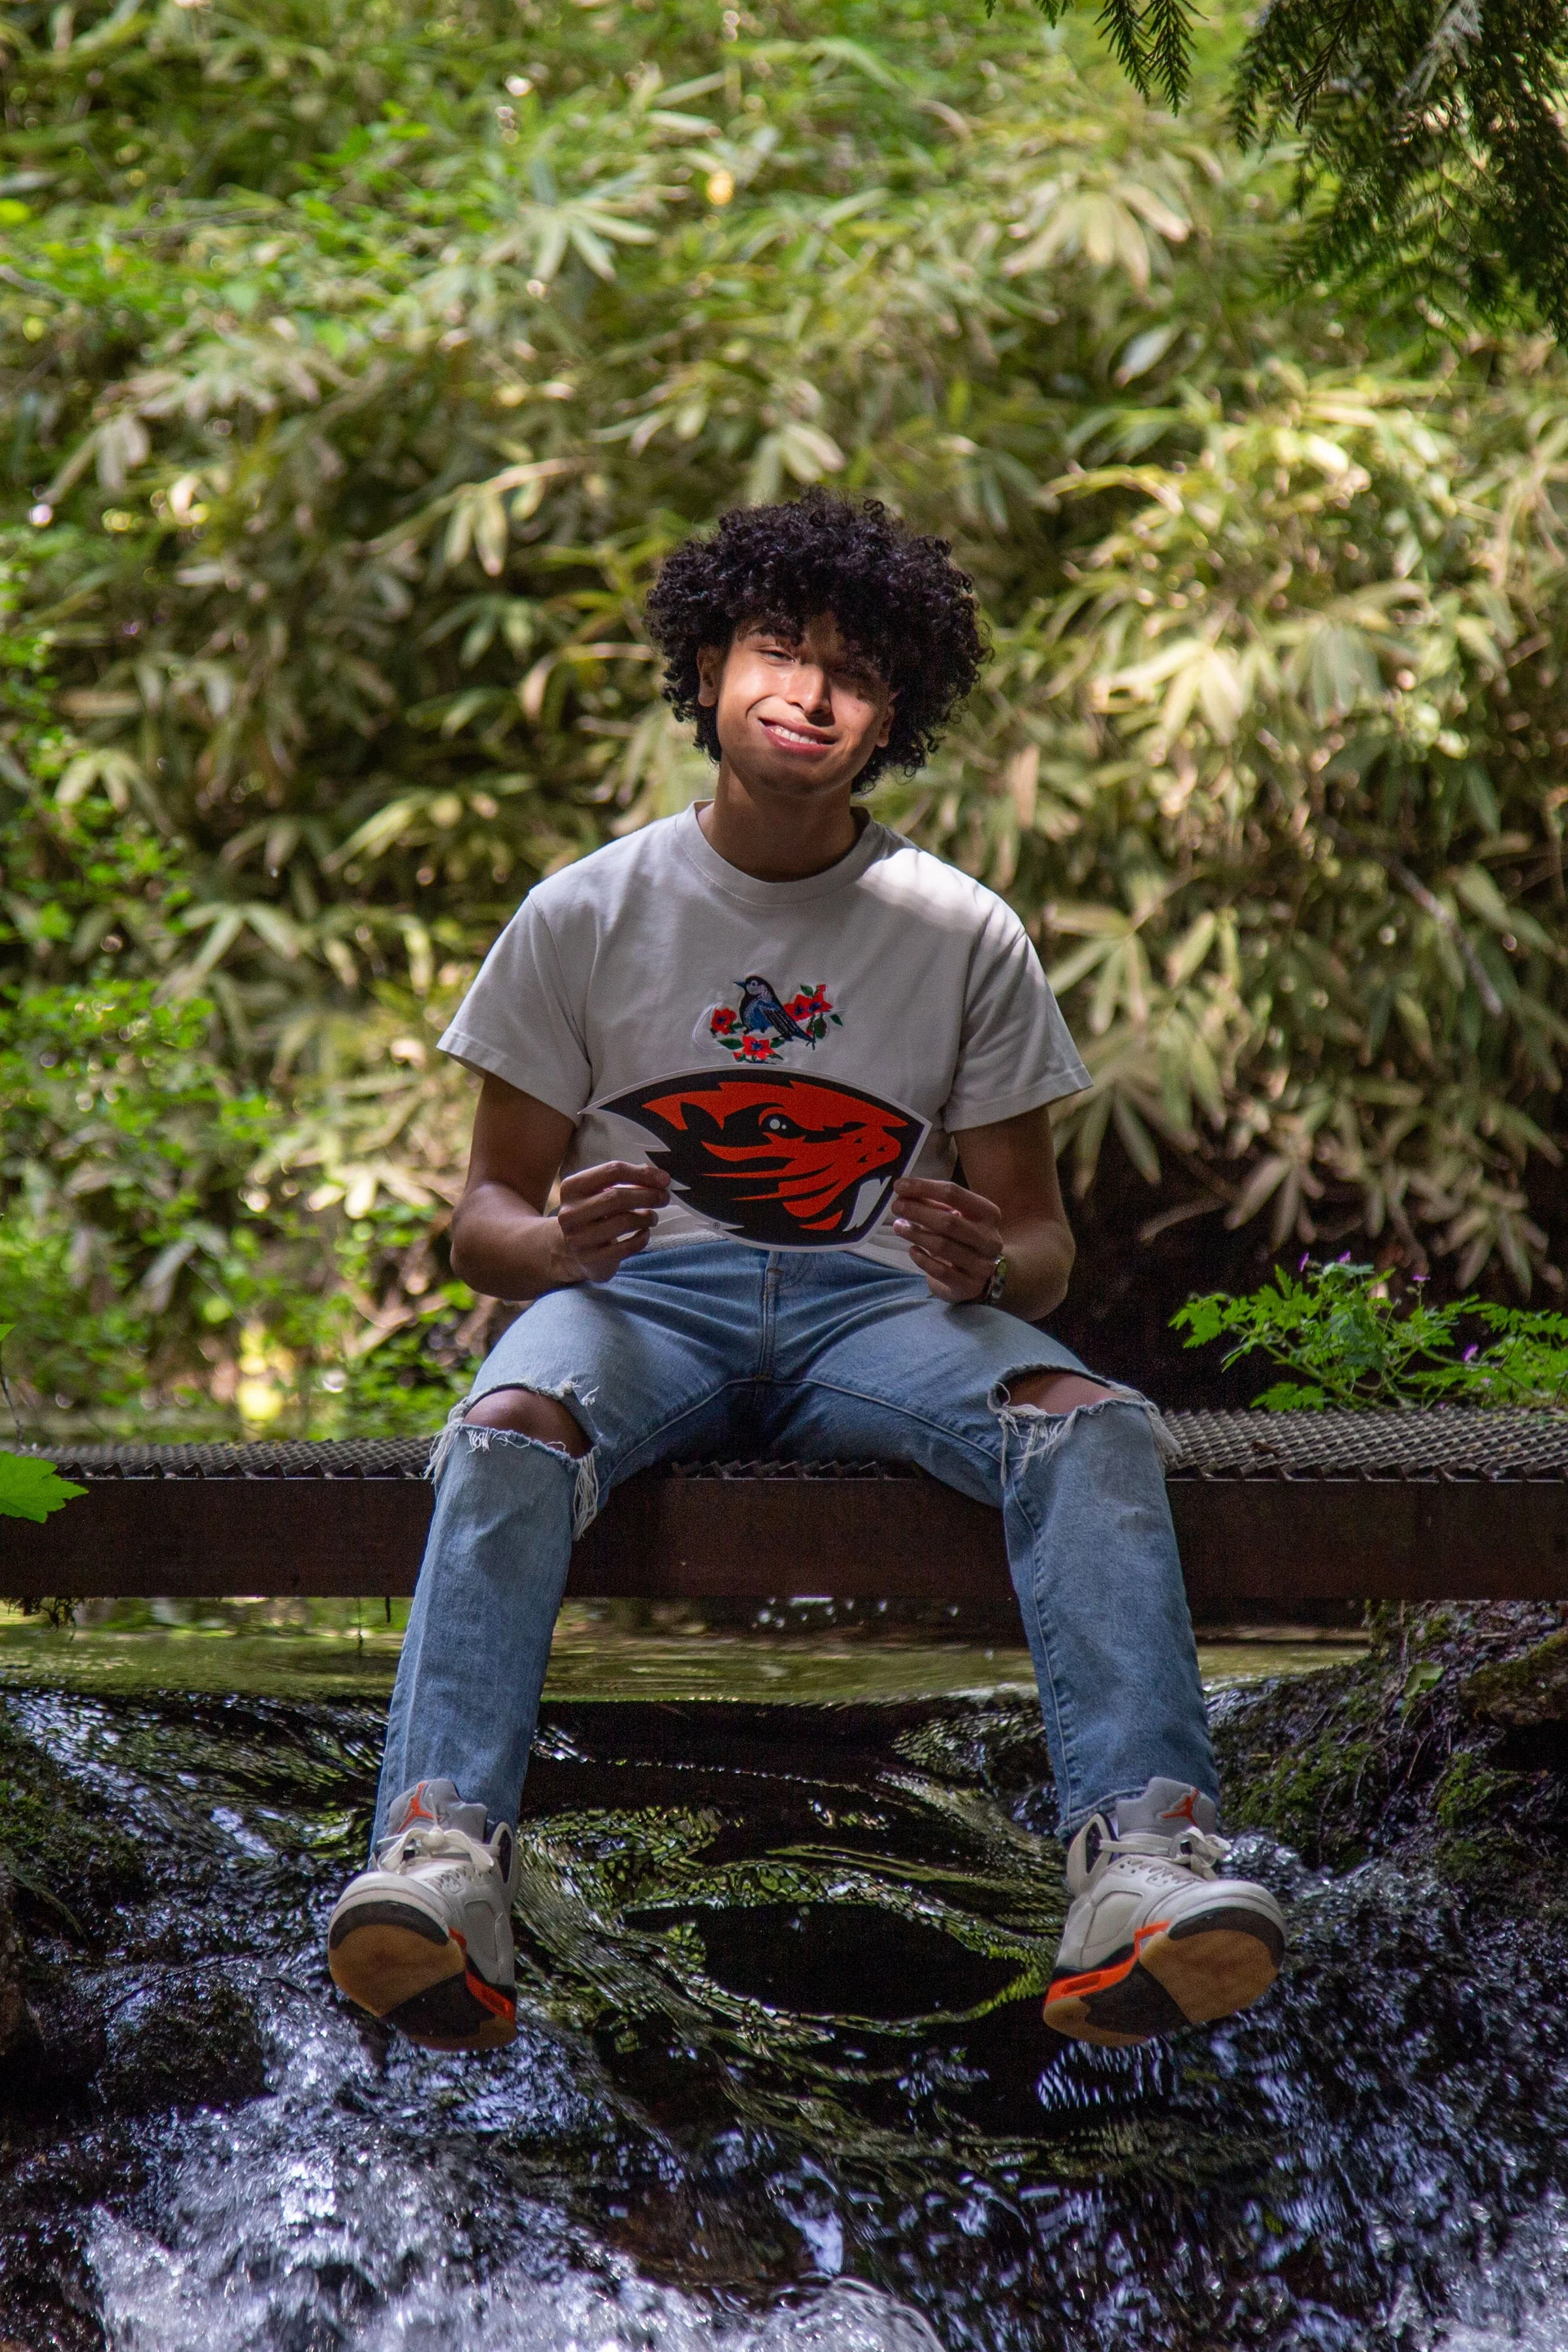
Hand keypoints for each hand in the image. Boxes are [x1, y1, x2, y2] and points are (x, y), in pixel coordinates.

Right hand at [555, 1159, 670, 1282]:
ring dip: (647, 1217)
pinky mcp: (590, 1259)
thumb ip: (626, 1182)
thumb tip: (660, 1179)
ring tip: (653, 1217)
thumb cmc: (596, 1215)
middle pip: (616, 1197)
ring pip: (623, 1222)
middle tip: (664, 1198)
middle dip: (647, 1196)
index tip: (664, 1179)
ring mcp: (578, 1238)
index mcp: (572, 1188)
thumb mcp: (600, 1193)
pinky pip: (626, 1247)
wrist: (574, 1251)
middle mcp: (570, 1212)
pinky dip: (642, 1238)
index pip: (611, 1171)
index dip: (642, 1173)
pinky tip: (644, 1233)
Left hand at [891, 1176, 1003, 1303]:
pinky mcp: (969, 1287)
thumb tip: (904, 1190)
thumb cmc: (966, 1240)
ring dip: (916, 1234)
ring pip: (943, 1246)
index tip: (900, 1185)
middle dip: (918, 1211)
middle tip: (896, 1206)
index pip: (954, 1194)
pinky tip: (912, 1251)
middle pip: (949, 1221)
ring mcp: (982, 1265)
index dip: (924, 1187)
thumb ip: (933, 1204)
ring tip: (898, 1226)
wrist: (987, 1277)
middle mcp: (989, 1239)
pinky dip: (922, 1259)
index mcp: (988, 1214)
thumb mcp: (957, 1217)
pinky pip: (941, 1271)